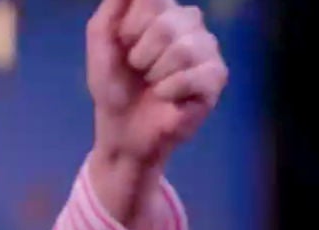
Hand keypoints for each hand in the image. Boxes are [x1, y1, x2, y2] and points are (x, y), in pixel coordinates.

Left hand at [88, 0, 227, 167]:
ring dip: (154, 74)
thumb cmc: (113, 84)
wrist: (121, 128)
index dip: (131, 27)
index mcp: (163, 8)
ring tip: (153, 83)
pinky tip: (166, 97)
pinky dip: (169, 91)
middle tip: (138, 70)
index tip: (124, 44)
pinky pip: (193, 77)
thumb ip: (114, 5)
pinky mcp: (216, 76)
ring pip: (181, 51)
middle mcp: (190, 22)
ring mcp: (207, 47)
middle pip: (167, 24)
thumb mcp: (102, 40)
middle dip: (140, 55)